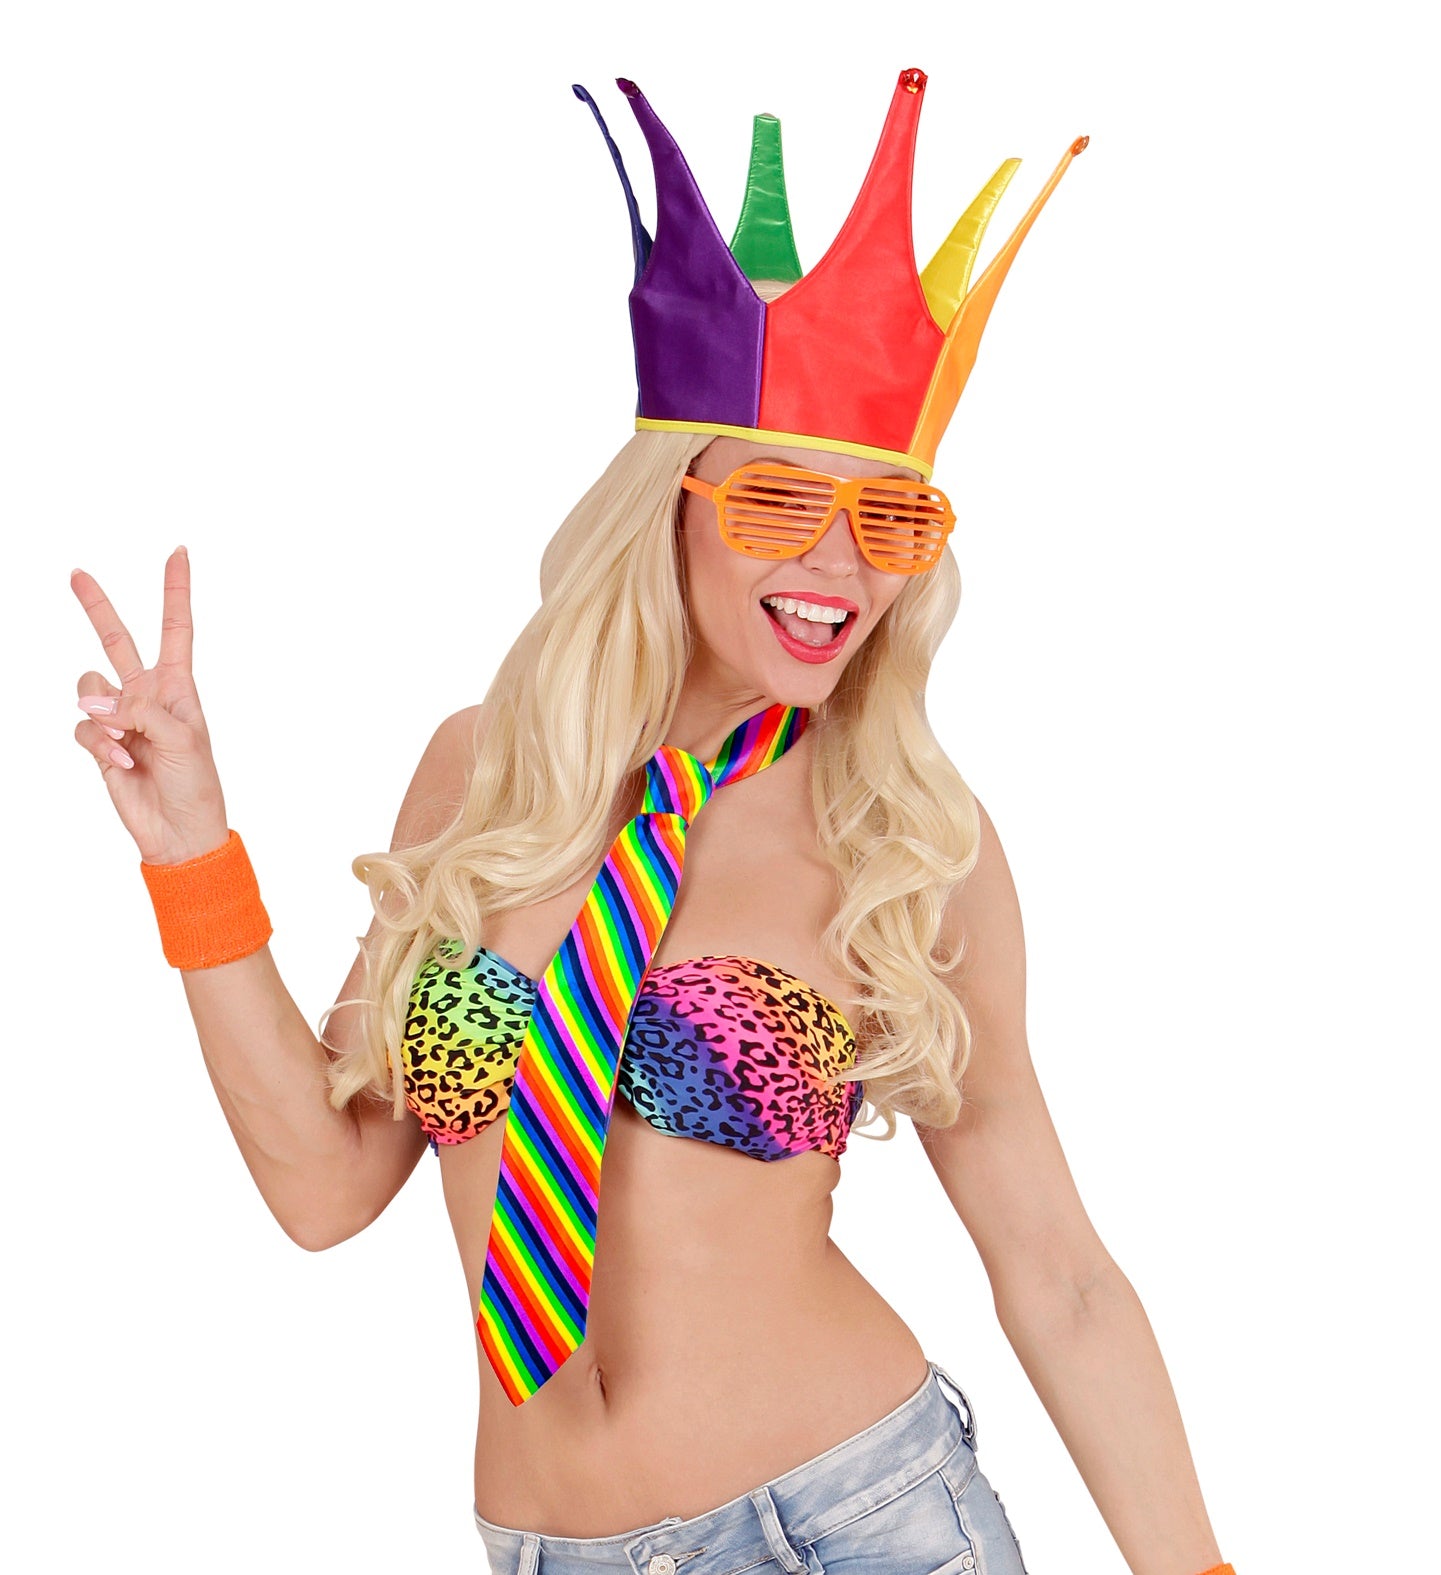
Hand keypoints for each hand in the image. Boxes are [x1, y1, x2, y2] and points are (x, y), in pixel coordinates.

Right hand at [70, 546, 231, 865]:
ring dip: (106, 714)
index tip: (178, 552)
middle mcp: (147, 694)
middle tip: (76, 573)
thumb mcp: (184, 737)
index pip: (176, 628)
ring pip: (88, 689)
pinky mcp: (101, 742)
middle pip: (116, 640)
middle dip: (97, 607)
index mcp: (178, 686)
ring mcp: (121, 717)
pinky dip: (101, 744)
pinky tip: (123, 762)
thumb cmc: (197, 784)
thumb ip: (141, 708)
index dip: (175, 590)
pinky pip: (84, 728)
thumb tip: (97, 702)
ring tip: (130, 742)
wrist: (179, 830)